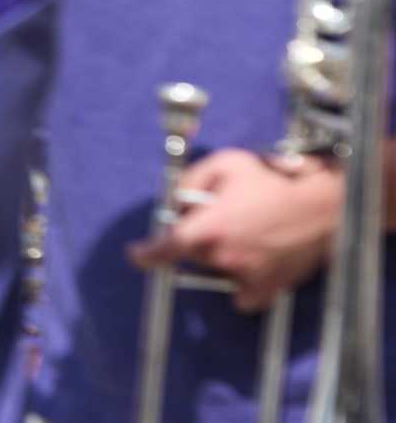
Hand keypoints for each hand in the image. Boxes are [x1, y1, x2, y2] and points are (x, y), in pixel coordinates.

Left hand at [127, 148, 341, 312]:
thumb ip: (191, 181)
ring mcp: (248, 276)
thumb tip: (176, 201)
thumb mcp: (224, 164)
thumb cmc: (272, 178)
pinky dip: (242, 285)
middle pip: (193, 255)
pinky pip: (244, 297)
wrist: (324, 204)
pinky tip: (251, 264)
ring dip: (221, 258)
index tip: (136, 255)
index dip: (145, 255)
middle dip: (198, 238)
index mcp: (209, 228)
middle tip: (220, 217)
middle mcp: (225, 256)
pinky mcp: (271, 288)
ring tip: (245, 235)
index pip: (165, 249)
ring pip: (218, 272)